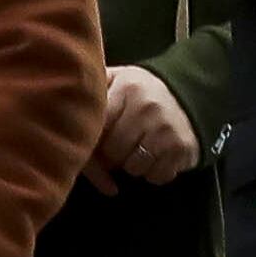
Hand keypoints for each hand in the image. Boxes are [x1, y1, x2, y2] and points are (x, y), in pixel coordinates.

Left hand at [82, 65, 197, 193]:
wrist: (189, 93)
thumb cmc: (140, 92)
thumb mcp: (115, 80)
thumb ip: (90, 95)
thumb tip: (65, 129)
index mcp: (126, 88)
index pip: (97, 128)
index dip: (92, 140)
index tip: (94, 140)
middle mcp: (147, 109)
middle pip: (113, 153)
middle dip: (112, 155)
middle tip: (118, 146)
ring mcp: (166, 130)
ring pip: (133, 168)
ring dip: (132, 166)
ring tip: (137, 149)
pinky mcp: (181, 149)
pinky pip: (155, 176)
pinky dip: (152, 173)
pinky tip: (155, 156)